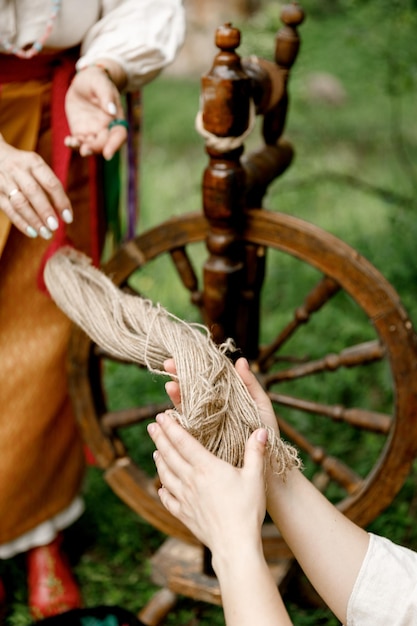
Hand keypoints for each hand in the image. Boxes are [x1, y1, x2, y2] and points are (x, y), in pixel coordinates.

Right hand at [0, 135, 72, 238]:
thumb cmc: (23, 166)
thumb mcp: (36, 166)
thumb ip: (48, 185)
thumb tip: (63, 211)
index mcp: (34, 162)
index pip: (51, 183)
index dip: (61, 201)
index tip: (68, 218)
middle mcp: (18, 170)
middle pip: (33, 192)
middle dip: (45, 211)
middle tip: (55, 227)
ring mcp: (4, 181)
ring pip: (19, 203)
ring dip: (34, 220)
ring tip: (45, 233)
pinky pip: (9, 210)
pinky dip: (21, 223)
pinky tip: (32, 232)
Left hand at [65, 64, 126, 159]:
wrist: (83, 82)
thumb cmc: (96, 80)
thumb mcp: (100, 83)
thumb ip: (106, 95)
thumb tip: (111, 110)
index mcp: (116, 119)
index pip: (119, 135)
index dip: (115, 145)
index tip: (107, 154)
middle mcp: (106, 129)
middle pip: (104, 144)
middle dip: (95, 149)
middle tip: (85, 150)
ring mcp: (93, 132)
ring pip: (91, 146)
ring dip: (83, 149)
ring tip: (74, 144)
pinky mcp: (80, 132)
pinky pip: (78, 142)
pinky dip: (73, 144)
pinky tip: (68, 141)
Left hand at [147, 411, 268, 564]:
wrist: (235, 546)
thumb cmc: (247, 510)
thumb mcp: (255, 477)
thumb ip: (255, 452)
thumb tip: (260, 430)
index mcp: (206, 468)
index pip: (183, 442)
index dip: (171, 427)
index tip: (161, 416)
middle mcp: (191, 480)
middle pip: (170, 455)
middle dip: (160, 438)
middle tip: (152, 425)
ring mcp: (185, 499)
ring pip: (166, 475)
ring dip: (160, 461)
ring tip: (156, 451)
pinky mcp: (185, 515)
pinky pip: (169, 500)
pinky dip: (163, 490)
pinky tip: (162, 486)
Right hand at [164, 356, 279, 435]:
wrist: (268, 464)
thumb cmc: (266, 433)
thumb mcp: (261, 406)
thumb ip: (250, 384)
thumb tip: (240, 360)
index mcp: (226, 398)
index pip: (207, 379)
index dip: (195, 366)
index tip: (184, 355)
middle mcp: (213, 409)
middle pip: (192, 390)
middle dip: (179, 376)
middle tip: (169, 364)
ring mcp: (206, 424)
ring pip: (187, 407)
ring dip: (177, 395)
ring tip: (171, 385)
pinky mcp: (202, 441)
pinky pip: (188, 428)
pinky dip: (178, 420)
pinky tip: (170, 412)